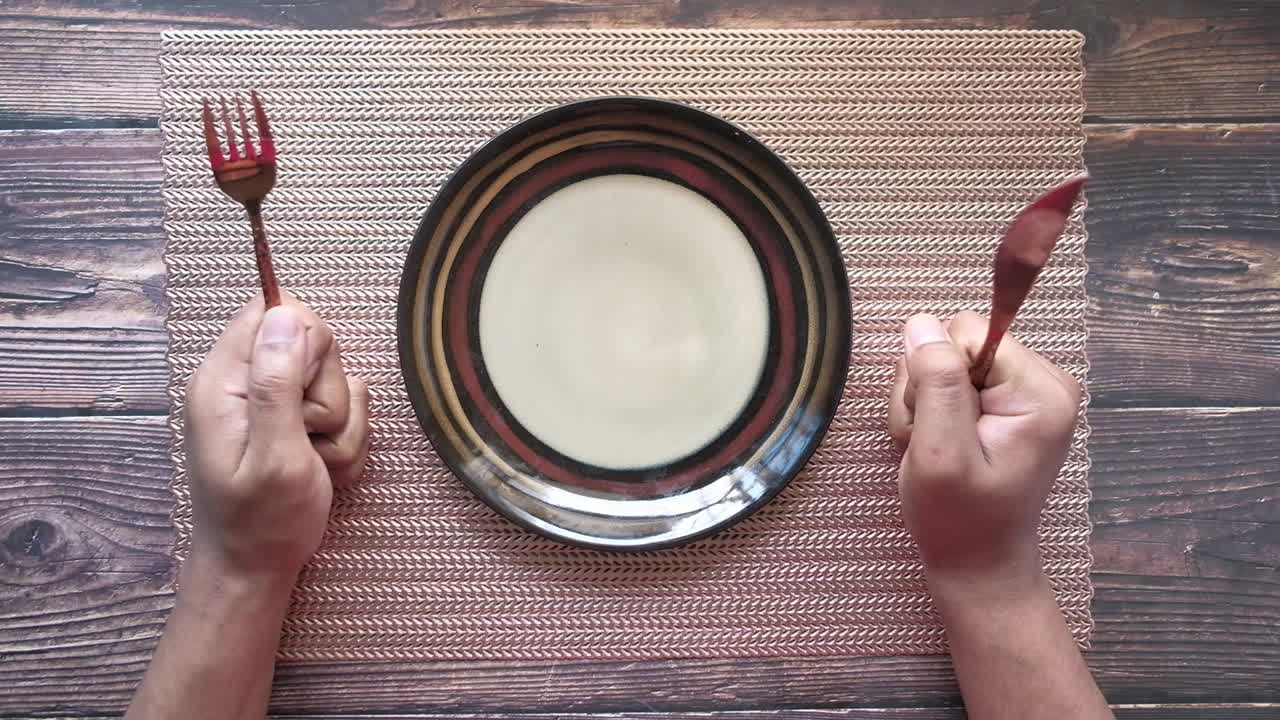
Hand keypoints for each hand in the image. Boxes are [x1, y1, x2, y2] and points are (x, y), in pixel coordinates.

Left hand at [183, 292, 369, 580]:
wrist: (255, 571)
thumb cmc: (262, 523)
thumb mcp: (276, 455)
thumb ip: (278, 383)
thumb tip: (286, 314)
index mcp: (224, 380)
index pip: (273, 311)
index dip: (306, 343)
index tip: (307, 393)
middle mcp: (244, 384)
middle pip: (313, 343)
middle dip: (329, 393)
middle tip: (311, 437)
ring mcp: (271, 404)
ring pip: (336, 379)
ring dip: (341, 426)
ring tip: (315, 462)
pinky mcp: (293, 423)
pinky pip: (343, 409)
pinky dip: (343, 441)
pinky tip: (323, 469)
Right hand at [887, 310, 1080, 586]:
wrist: (977, 561)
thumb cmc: (958, 519)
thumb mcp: (939, 454)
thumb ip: (935, 385)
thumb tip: (922, 323)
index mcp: (1041, 391)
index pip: (966, 332)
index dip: (935, 373)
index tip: (937, 425)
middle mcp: (1044, 381)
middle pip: (956, 342)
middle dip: (927, 388)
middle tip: (932, 441)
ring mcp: (1026, 390)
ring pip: (946, 359)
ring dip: (925, 403)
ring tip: (935, 447)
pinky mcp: (1007, 401)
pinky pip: (952, 377)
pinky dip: (933, 411)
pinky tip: (940, 444)